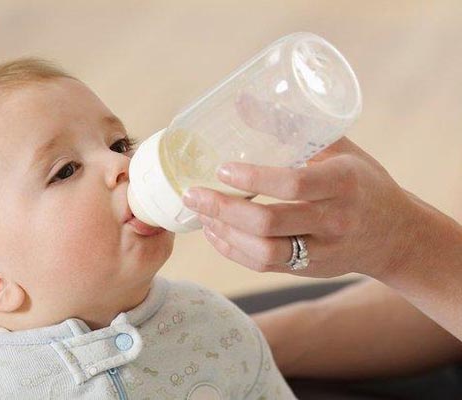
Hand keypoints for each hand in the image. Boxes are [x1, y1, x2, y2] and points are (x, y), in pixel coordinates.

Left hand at [182, 138, 418, 278]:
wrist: (396, 235)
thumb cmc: (363, 182)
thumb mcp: (338, 148)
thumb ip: (291, 127)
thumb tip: (241, 101)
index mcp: (343, 182)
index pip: (293, 184)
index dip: (253, 178)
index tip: (222, 169)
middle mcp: (334, 220)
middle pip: (269, 223)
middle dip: (224, 209)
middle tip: (193, 195)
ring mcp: (322, 250)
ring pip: (264, 252)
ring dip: (225, 234)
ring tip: (201, 214)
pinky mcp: (310, 269)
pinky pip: (265, 266)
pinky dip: (234, 251)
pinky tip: (216, 233)